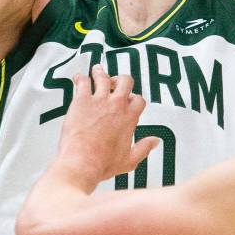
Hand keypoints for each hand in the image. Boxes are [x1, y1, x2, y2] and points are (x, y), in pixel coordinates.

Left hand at [57, 65, 158, 185]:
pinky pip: (83, 81)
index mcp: (130, 117)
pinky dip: (81, 78)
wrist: (82, 162)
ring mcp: (99, 100)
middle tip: (115, 82)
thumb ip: (144, 148)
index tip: (129, 101)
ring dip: (100, 72)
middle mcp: (117, 105)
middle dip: (121, 80)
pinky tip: (78, 79)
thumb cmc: (104, 164)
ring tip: (97, 71)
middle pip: (125, 81)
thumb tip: (156, 140)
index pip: (139, 99)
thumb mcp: (129, 160)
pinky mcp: (81, 100)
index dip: (134, 99)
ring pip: (103, 77)